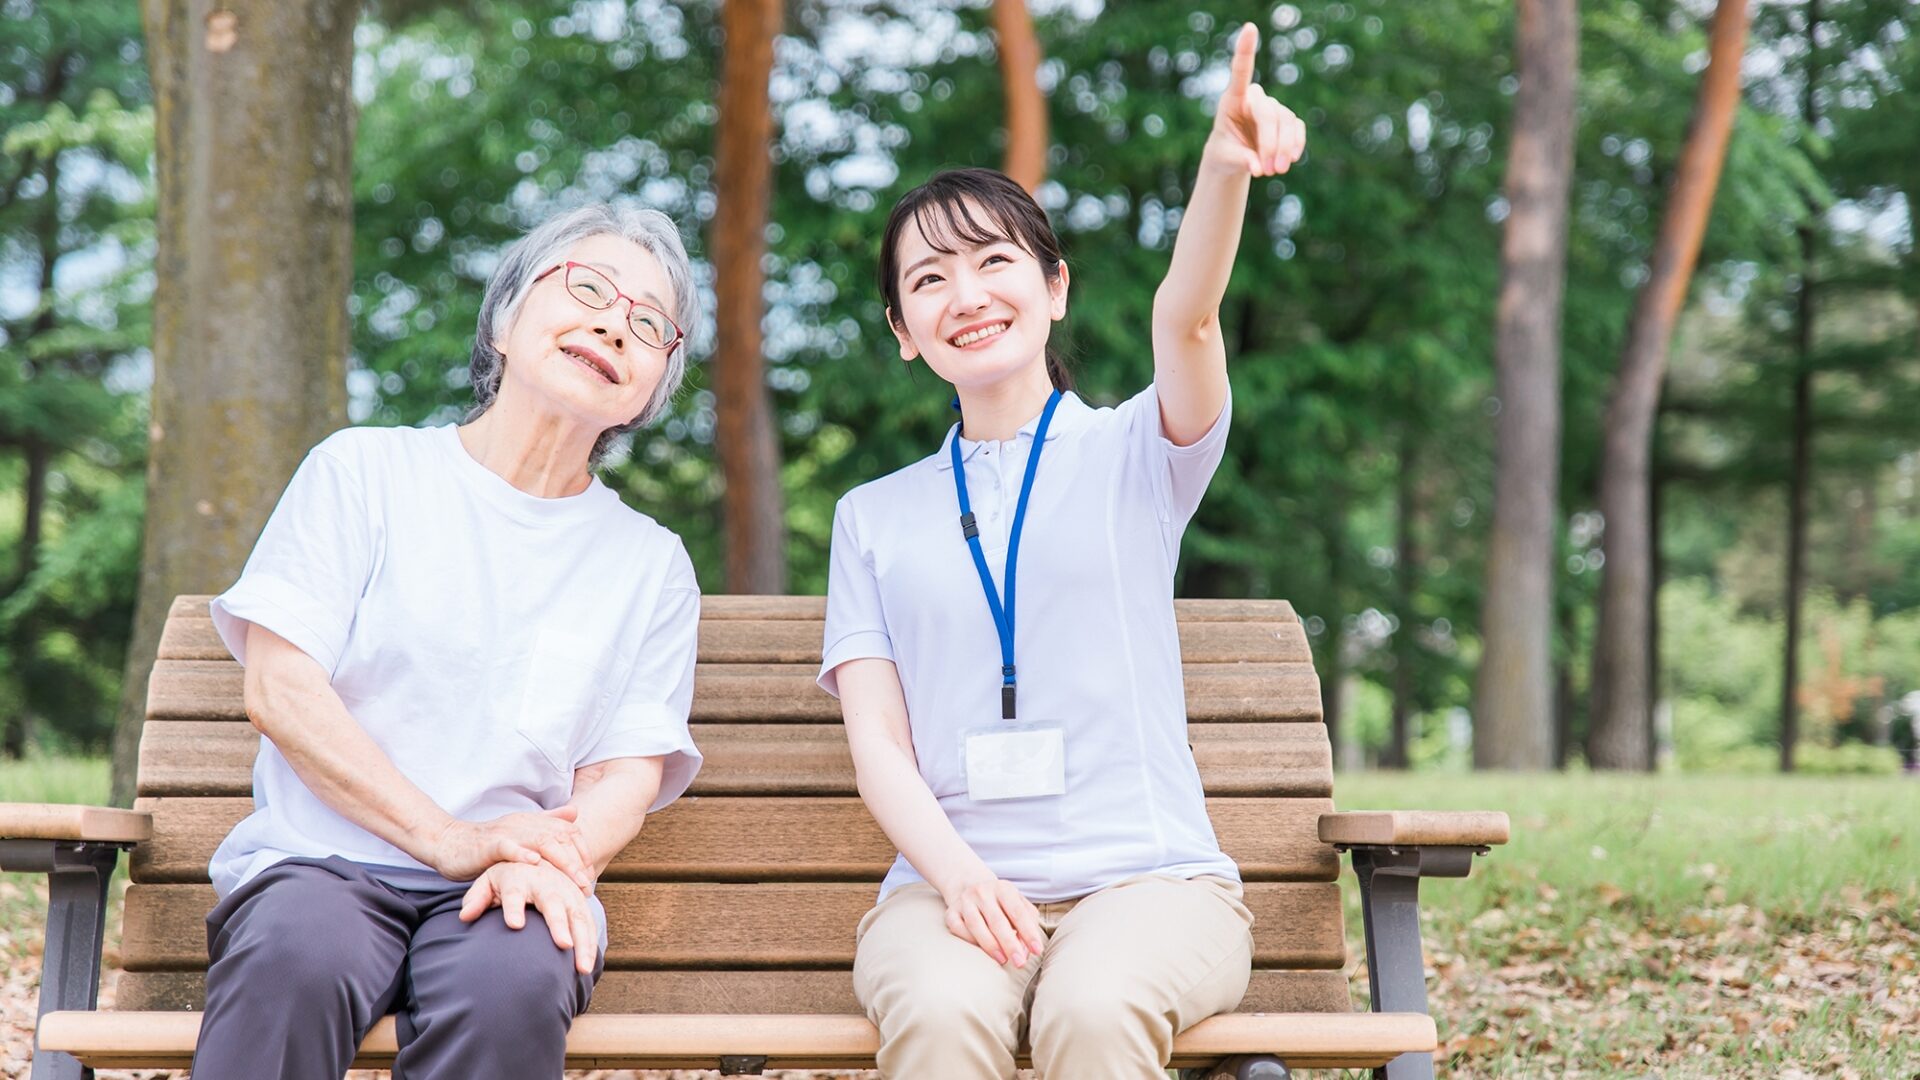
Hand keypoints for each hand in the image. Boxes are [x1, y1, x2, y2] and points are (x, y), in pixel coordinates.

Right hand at [428, 806, 595, 888]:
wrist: (449, 844)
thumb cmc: (486, 846)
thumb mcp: (520, 835)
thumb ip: (547, 822)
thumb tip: (575, 813)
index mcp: (532, 823)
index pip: (566, 832)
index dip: (581, 851)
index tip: (589, 874)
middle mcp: (523, 824)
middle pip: (559, 838)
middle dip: (576, 860)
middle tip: (586, 884)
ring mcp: (507, 832)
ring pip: (540, 840)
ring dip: (560, 860)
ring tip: (574, 877)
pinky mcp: (488, 844)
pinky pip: (507, 846)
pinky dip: (522, 853)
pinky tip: (535, 863)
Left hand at [459, 860, 599, 974]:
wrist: (538, 857)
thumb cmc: (507, 878)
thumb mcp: (487, 882)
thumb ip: (476, 898)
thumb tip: (465, 916)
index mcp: (518, 878)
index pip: (514, 894)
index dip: (513, 908)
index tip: (514, 925)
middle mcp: (546, 883)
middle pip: (553, 903)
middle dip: (559, 924)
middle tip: (564, 945)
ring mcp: (567, 892)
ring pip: (578, 915)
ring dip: (582, 941)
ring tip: (582, 969)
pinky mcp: (580, 902)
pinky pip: (589, 923)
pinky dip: (590, 944)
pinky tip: (587, 966)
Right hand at [941, 877, 1046, 967]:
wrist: (968, 884)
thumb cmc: (1000, 901)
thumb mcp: (1017, 903)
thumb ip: (1027, 922)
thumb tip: (1026, 948)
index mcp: (1003, 888)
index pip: (1018, 912)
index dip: (1028, 932)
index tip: (1037, 950)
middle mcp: (982, 892)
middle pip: (997, 921)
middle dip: (1010, 944)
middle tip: (1020, 963)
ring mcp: (965, 901)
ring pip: (976, 925)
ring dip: (990, 945)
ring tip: (1003, 960)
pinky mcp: (951, 912)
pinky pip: (958, 928)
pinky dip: (970, 941)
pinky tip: (981, 951)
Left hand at [1205, 24, 1306, 176]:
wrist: (1235, 158)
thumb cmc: (1224, 153)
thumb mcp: (1223, 158)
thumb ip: (1238, 159)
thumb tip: (1256, 166)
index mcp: (1232, 99)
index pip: (1240, 71)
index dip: (1245, 50)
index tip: (1249, 27)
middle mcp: (1254, 98)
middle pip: (1269, 113)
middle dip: (1270, 143)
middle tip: (1267, 171)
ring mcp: (1273, 109)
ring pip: (1286, 122)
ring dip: (1283, 148)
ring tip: (1275, 172)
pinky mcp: (1287, 121)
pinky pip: (1297, 129)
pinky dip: (1295, 144)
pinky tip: (1291, 159)